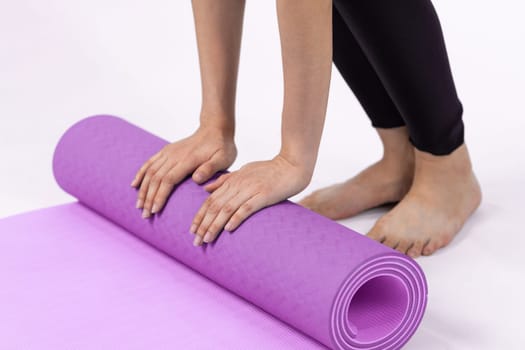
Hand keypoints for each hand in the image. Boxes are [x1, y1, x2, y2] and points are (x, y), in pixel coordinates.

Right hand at [131, 125, 236, 217]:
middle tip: (145, 215)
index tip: (154, 210)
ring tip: (139, 206)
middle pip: (156, 178)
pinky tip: (134, 185)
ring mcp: (169, 152)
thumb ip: (210, 169)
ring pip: (150, 172)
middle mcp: (174, 155)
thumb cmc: (222, 147)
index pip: (168, 180)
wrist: (215, 128)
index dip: (159, 196)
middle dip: (148, 198)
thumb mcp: (223, 158)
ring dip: (143, 190)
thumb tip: (196, 179)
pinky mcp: (167, 151)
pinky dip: (140, 174)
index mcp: (187, 160)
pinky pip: (149, 162)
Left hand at [189, 154, 311, 245]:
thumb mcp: (244, 170)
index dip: (200, 216)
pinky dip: (236, 218)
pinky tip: (228, 229)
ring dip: (215, 225)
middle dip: (203, 224)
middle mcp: (239, 184)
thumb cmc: (270, 169)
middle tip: (196, 241)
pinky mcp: (264, 195)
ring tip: (207, 239)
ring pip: (227, 209)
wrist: (293, 164)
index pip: (210, 200)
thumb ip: (226, 180)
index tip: (192, 230)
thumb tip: (205, 188)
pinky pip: (247, 207)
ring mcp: (251, 189)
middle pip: (215, 206)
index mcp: (233, 180)